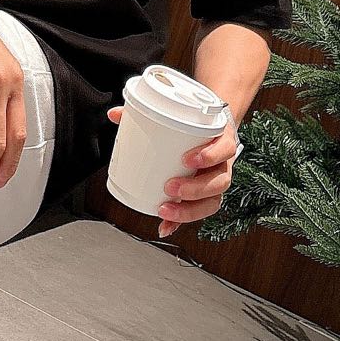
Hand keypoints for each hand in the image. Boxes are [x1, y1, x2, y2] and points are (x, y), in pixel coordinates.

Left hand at [106, 105, 238, 238]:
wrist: (212, 129)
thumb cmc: (197, 125)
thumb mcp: (182, 115)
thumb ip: (147, 113)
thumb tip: (114, 114)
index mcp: (220, 140)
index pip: (225, 149)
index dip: (209, 156)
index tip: (187, 159)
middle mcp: (222, 164)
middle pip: (219, 182)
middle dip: (195, 188)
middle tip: (171, 186)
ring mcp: (215, 181)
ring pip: (213, 201)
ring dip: (189, 208)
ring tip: (166, 208)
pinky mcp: (204, 196)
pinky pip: (197, 213)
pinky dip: (180, 222)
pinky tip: (165, 226)